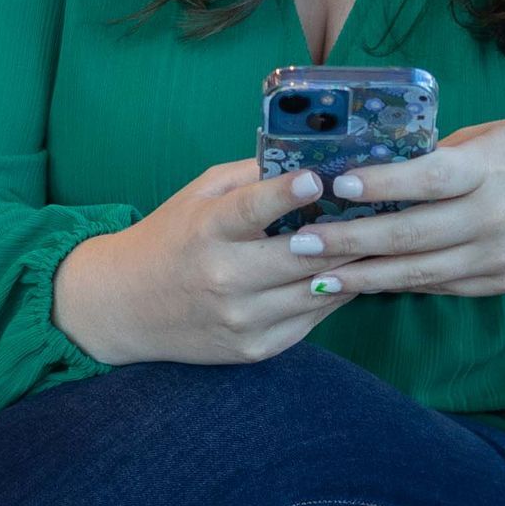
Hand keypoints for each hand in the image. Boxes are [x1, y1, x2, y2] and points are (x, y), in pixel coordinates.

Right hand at [52, 158, 352, 367]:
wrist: (125, 306)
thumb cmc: (171, 238)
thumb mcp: (198, 195)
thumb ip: (250, 177)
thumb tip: (309, 156)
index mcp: (206, 231)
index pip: (249, 211)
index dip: (285, 195)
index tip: (317, 180)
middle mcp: (223, 277)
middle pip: (300, 257)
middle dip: (345, 235)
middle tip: (379, 214)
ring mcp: (241, 318)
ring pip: (316, 291)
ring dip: (352, 267)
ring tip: (378, 243)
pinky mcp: (254, 348)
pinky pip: (310, 320)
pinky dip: (334, 296)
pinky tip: (348, 277)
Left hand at [291, 98, 504, 301]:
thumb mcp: (495, 138)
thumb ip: (442, 159)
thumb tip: (380, 170)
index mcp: (489, 170)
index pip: (424, 178)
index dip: (378, 184)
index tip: (332, 184)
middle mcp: (493, 218)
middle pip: (409, 234)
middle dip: (348, 242)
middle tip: (299, 244)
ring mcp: (500, 257)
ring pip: (418, 272)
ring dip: (363, 276)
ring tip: (315, 276)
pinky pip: (443, 285)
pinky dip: (402, 283)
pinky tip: (364, 283)